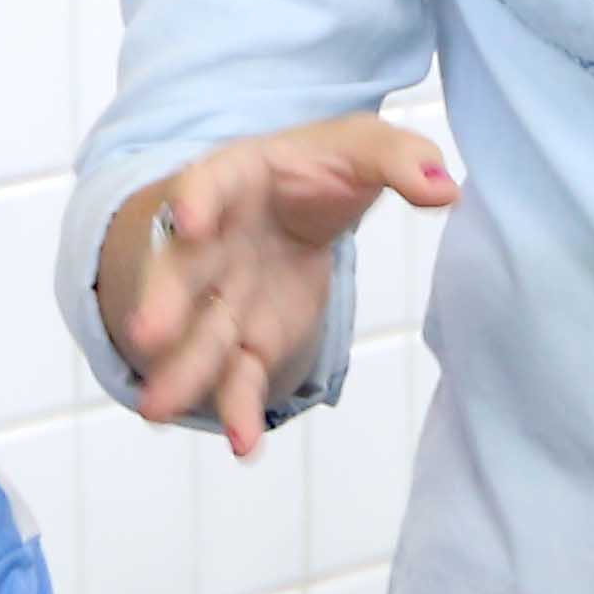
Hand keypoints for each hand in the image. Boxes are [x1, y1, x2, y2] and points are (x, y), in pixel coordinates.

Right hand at [97, 117, 455, 447]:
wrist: (300, 203)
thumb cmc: (321, 168)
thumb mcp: (363, 148)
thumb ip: (401, 161)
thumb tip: (444, 189)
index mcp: (237, 179)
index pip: (210, 183)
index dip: (197, 199)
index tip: (191, 220)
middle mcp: (213, 242)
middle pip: (183, 270)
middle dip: (165, 300)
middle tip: (149, 333)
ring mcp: (225, 296)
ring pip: (200, 336)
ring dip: (181, 371)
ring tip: (157, 409)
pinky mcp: (249, 340)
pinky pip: (239, 378)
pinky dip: (239, 411)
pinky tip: (243, 446)